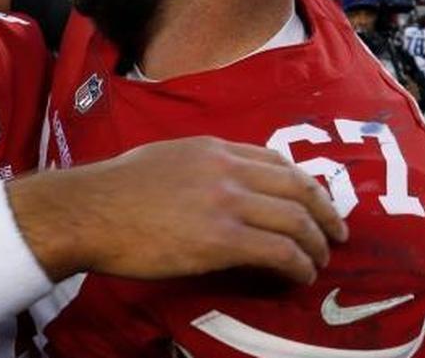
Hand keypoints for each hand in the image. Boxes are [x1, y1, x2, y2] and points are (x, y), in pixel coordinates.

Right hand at [10, 137, 347, 284]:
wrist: (88, 211)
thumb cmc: (114, 189)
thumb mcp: (164, 159)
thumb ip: (199, 168)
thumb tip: (217, 188)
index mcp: (214, 149)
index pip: (276, 161)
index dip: (303, 185)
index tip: (313, 202)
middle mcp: (229, 169)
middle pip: (298, 187)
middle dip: (325, 213)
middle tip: (336, 234)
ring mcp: (228, 203)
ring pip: (296, 221)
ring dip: (317, 244)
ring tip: (321, 260)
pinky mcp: (222, 239)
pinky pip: (280, 252)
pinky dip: (299, 265)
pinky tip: (300, 276)